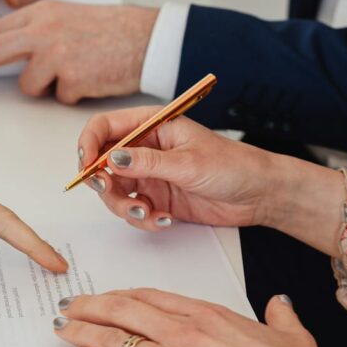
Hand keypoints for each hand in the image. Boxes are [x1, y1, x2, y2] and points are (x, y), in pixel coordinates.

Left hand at [0, 1, 157, 102]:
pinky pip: (58, 97)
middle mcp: (43, 31)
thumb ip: (35, 29)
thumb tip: (4, 50)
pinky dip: (72, 94)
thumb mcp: (66, 17)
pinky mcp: (72, 79)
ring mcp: (56, 55)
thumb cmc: (110, 30)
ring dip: (45, 88)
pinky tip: (91, 78)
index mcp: (41, 13)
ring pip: (28, 85)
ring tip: (74, 73)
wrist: (145, 38)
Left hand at [54, 290, 346, 346]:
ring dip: (81, 331)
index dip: (122, 295)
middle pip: (123, 310)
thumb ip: (279, 317)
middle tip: (71, 305)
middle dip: (90, 307)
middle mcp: (185, 330)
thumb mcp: (292, 336)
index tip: (107, 296)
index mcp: (209, 313)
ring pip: (112, 337)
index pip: (151, 296)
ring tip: (63, 328)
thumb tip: (278, 305)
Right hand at [76, 107, 345, 255]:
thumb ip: (148, 163)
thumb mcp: (188, 162)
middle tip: (112, 193)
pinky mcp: (157, 199)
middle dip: (102, 182)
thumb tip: (112, 159)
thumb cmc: (233, 165)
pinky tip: (164, 220)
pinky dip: (142, 219)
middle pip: (102, 163)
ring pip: (115, 191)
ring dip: (124, 206)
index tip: (87, 165)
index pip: (105, 127)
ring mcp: (150, 175)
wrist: (259, 195)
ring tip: (146, 213)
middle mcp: (145, 149)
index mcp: (152, 126)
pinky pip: (134, 211)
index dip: (89, 144)